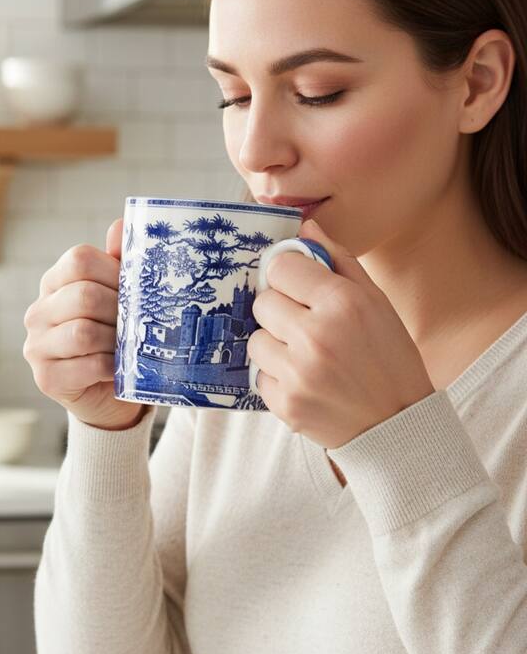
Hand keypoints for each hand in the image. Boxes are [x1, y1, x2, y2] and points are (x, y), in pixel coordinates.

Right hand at [22, 218, 147, 430]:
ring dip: (117, 341)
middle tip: (138, 323)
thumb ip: (120, 264)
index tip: (135, 290)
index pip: (79, 260)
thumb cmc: (115, 340)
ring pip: (84, 332)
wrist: (109, 395)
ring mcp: (36, 346)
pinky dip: (113, 366)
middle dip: (119, 310)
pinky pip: (90, 364)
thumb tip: (120, 226)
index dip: (115, 272)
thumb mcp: (120, 299)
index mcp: (54, 284)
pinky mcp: (46, 378)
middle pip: (84, 295)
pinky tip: (120, 369)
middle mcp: (37, 312)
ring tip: (129, 347)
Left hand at [248, 219, 434, 448]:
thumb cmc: (388, 360)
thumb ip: (339, 262)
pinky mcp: (284, 403)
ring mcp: (297, 373)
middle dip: (280, 310)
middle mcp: (316, 336)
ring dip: (275, 345)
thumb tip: (305, 227)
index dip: (289, 276)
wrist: (396, 426)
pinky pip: (259, 375)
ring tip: (306, 357)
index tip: (299, 286)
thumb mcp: (377, 303)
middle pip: (263, 302)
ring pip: (256, 339)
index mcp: (343, 303)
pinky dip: (277, 377)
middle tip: (305, 325)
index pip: (281, 268)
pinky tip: (305, 382)